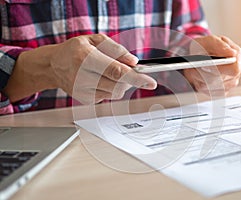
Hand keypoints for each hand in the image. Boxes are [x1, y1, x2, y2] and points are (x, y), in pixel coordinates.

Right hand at [4, 34, 156, 103]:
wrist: (55, 66)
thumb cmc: (75, 50)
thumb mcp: (95, 40)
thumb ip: (116, 49)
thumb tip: (134, 61)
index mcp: (85, 58)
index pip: (117, 72)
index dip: (136, 78)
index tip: (150, 82)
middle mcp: (82, 77)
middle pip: (118, 85)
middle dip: (130, 79)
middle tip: (127, 69)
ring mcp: (83, 92)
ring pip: (116, 93)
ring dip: (120, 84)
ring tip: (109, 72)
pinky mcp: (86, 100)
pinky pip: (109, 97)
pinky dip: (111, 88)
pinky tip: (100, 80)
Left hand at [183, 35, 240, 95]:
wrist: (198, 55)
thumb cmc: (205, 47)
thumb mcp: (209, 41)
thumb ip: (220, 45)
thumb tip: (232, 53)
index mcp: (238, 56)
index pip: (234, 69)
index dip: (219, 69)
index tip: (204, 66)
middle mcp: (237, 72)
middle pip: (222, 80)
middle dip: (204, 74)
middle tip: (193, 67)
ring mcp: (230, 83)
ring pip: (212, 87)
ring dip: (200, 79)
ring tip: (194, 70)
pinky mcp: (222, 91)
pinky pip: (209, 92)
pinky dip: (200, 84)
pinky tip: (198, 76)